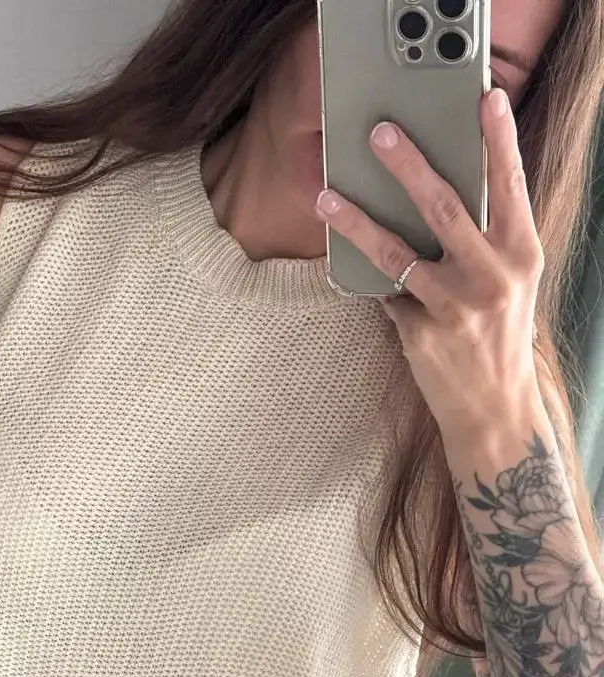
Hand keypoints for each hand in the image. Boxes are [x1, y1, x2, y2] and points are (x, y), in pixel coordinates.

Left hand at [313, 87, 543, 442]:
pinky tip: (357, 270)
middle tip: (380, 133)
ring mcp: (454, 307)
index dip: (498, 141)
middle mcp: (491, 277)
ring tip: (327, 197)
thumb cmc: (499, 332)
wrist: (493, 406)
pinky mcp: (421, 334)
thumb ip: (488, 237)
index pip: (510, 186)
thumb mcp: (510, 279)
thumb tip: (438, 188)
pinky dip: (373, 282)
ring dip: (357, 221)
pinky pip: (386, 294)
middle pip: (444, 207)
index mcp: (520, 254)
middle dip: (408, 165)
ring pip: (396, 252)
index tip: (485, 100)